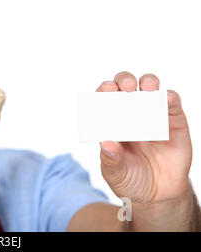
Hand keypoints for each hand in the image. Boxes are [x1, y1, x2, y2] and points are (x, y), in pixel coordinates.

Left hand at [97, 71, 192, 204]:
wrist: (160, 194)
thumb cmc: (131, 179)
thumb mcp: (116, 174)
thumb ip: (111, 160)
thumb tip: (106, 143)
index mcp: (110, 122)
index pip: (103, 100)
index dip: (104, 91)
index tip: (105, 90)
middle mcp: (129, 114)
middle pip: (124, 88)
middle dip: (124, 81)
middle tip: (125, 86)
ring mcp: (151, 115)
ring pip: (149, 89)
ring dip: (148, 82)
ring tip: (147, 86)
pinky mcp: (173, 121)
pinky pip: (172, 103)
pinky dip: (169, 97)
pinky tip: (166, 98)